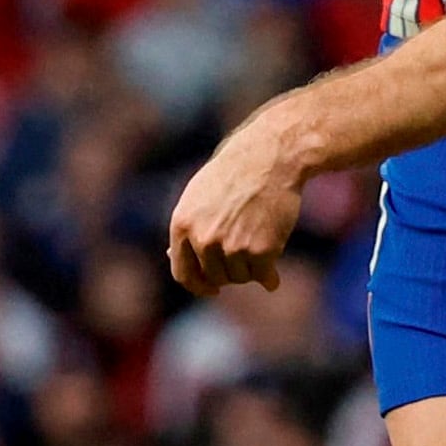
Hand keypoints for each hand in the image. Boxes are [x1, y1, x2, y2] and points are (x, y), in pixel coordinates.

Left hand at [166, 110, 305, 295]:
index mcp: (183, 225)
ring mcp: (231, 247)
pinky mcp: (260, 250)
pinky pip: (263, 276)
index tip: (212, 289)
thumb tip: (172, 257)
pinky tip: (273, 277)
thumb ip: (187, 228)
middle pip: (215, 277)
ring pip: (240, 277)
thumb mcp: (199, 195)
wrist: (272, 157)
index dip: (198, 285)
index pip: (183, 273)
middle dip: (230, 273)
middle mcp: (203, 239)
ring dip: (251, 270)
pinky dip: (269, 278)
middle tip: (246, 260)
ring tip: (262, 247)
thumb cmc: (237, 172)